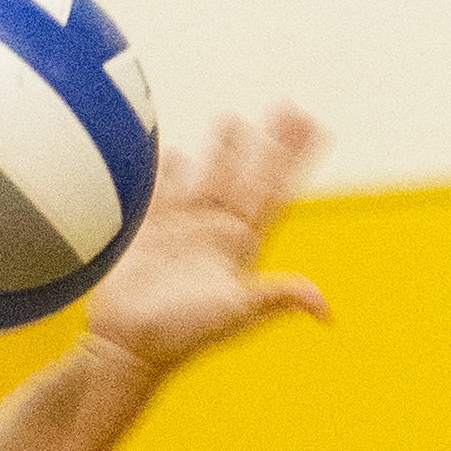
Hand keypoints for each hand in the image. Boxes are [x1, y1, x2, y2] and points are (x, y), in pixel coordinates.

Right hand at [83, 108, 330, 381]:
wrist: (125, 344)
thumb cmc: (180, 334)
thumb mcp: (234, 313)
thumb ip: (275, 298)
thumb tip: (325, 309)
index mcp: (241, 244)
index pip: (276, 190)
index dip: (294, 158)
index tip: (315, 125)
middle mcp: (216, 231)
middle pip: (249, 174)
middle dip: (268, 142)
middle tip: (288, 106)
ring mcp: (183, 227)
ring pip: (210, 175)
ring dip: (223, 148)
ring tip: (233, 118)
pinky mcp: (149, 228)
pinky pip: (164, 188)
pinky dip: (170, 169)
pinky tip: (173, 152)